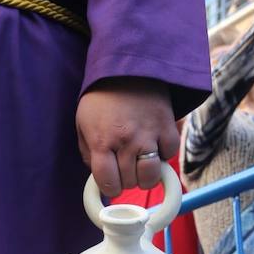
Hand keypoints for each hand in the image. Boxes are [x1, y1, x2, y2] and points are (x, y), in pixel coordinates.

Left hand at [75, 77, 178, 197]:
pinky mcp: (167, 127)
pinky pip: (169, 156)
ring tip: (140, 164)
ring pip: (151, 177)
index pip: (108, 183)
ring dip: (145, 176)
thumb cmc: (102, 98)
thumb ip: (89, 153)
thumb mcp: (83, 124)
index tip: (112, 183)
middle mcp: (126, 141)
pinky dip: (163, 155)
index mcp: (102, 141)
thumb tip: (101, 178)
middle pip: (130, 183)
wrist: (129, 65)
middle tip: (124, 166)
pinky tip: (155, 146)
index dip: (110, 188)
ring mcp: (149, 135)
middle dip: (126, 179)